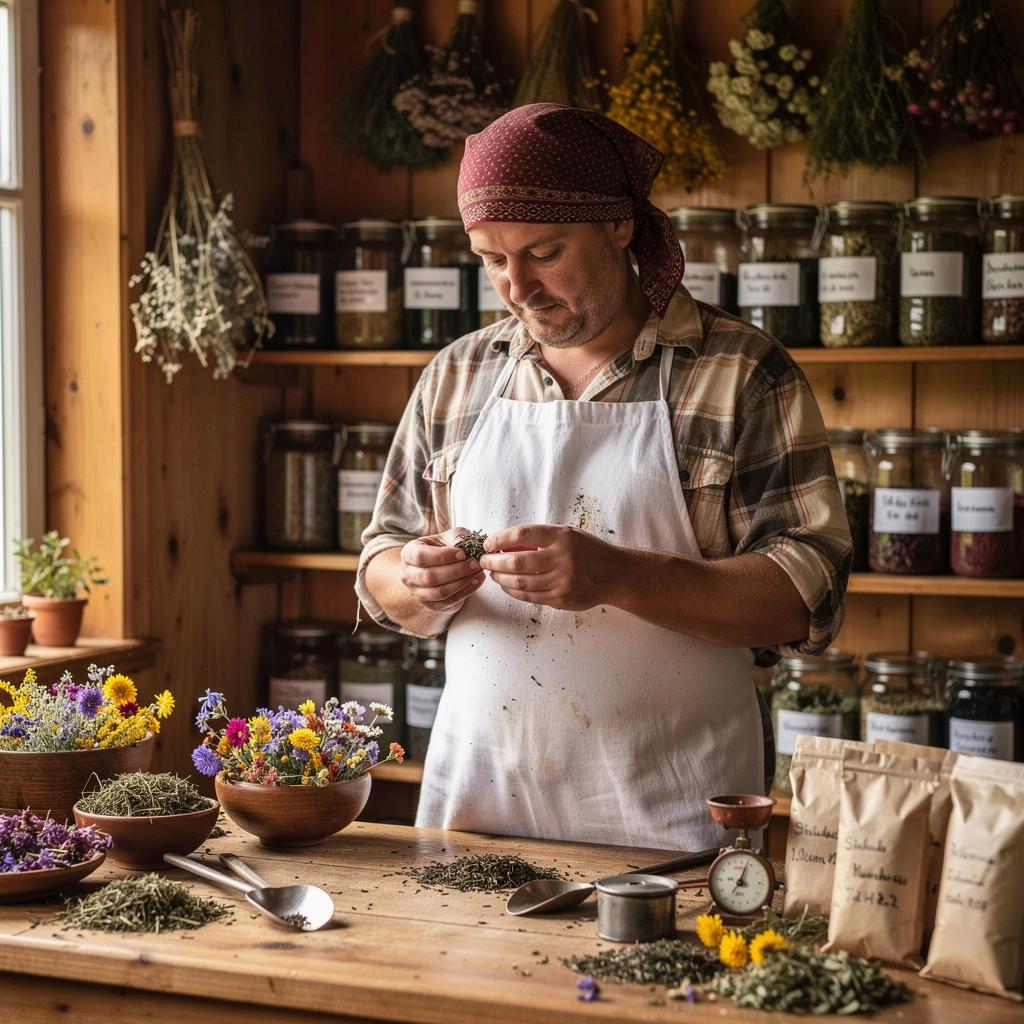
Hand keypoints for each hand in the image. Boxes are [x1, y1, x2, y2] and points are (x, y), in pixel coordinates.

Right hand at [399, 528, 484, 612]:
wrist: (440, 566)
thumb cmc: (442, 548)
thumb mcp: (448, 537)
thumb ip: (455, 538)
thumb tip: (463, 547)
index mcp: (409, 553)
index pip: (421, 557)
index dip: (443, 556)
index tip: (463, 553)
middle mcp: (408, 575)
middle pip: (430, 577)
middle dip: (456, 571)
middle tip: (475, 563)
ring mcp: (418, 592)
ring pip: (440, 592)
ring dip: (462, 582)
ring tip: (478, 572)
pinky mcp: (431, 604)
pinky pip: (449, 601)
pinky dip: (466, 592)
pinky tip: (477, 581)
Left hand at [479, 524, 623, 611]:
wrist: (614, 574)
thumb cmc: (587, 551)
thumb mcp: (567, 535)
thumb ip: (540, 539)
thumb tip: (504, 544)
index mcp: (562, 537)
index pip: (521, 535)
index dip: (499, 539)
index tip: (488, 543)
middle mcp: (562, 558)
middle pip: (517, 561)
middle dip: (494, 562)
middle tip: (484, 561)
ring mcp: (562, 581)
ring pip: (520, 582)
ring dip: (500, 578)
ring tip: (493, 573)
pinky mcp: (561, 599)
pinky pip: (529, 596)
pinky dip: (513, 591)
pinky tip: (506, 586)